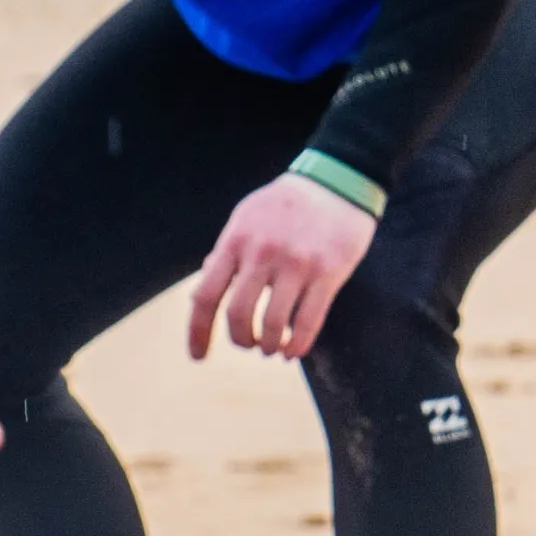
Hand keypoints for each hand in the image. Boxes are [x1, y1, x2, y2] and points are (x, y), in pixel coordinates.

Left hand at [187, 172, 378, 359]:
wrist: (338, 179)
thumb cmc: (286, 203)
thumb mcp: (247, 217)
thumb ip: (226, 253)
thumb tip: (203, 289)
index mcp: (236, 240)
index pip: (206, 295)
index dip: (197, 332)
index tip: (198, 356)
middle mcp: (262, 253)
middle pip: (238, 315)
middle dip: (241, 339)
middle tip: (249, 344)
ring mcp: (296, 264)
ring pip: (274, 324)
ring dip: (270, 345)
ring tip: (272, 347)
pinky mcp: (328, 272)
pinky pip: (309, 322)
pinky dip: (298, 345)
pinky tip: (293, 351)